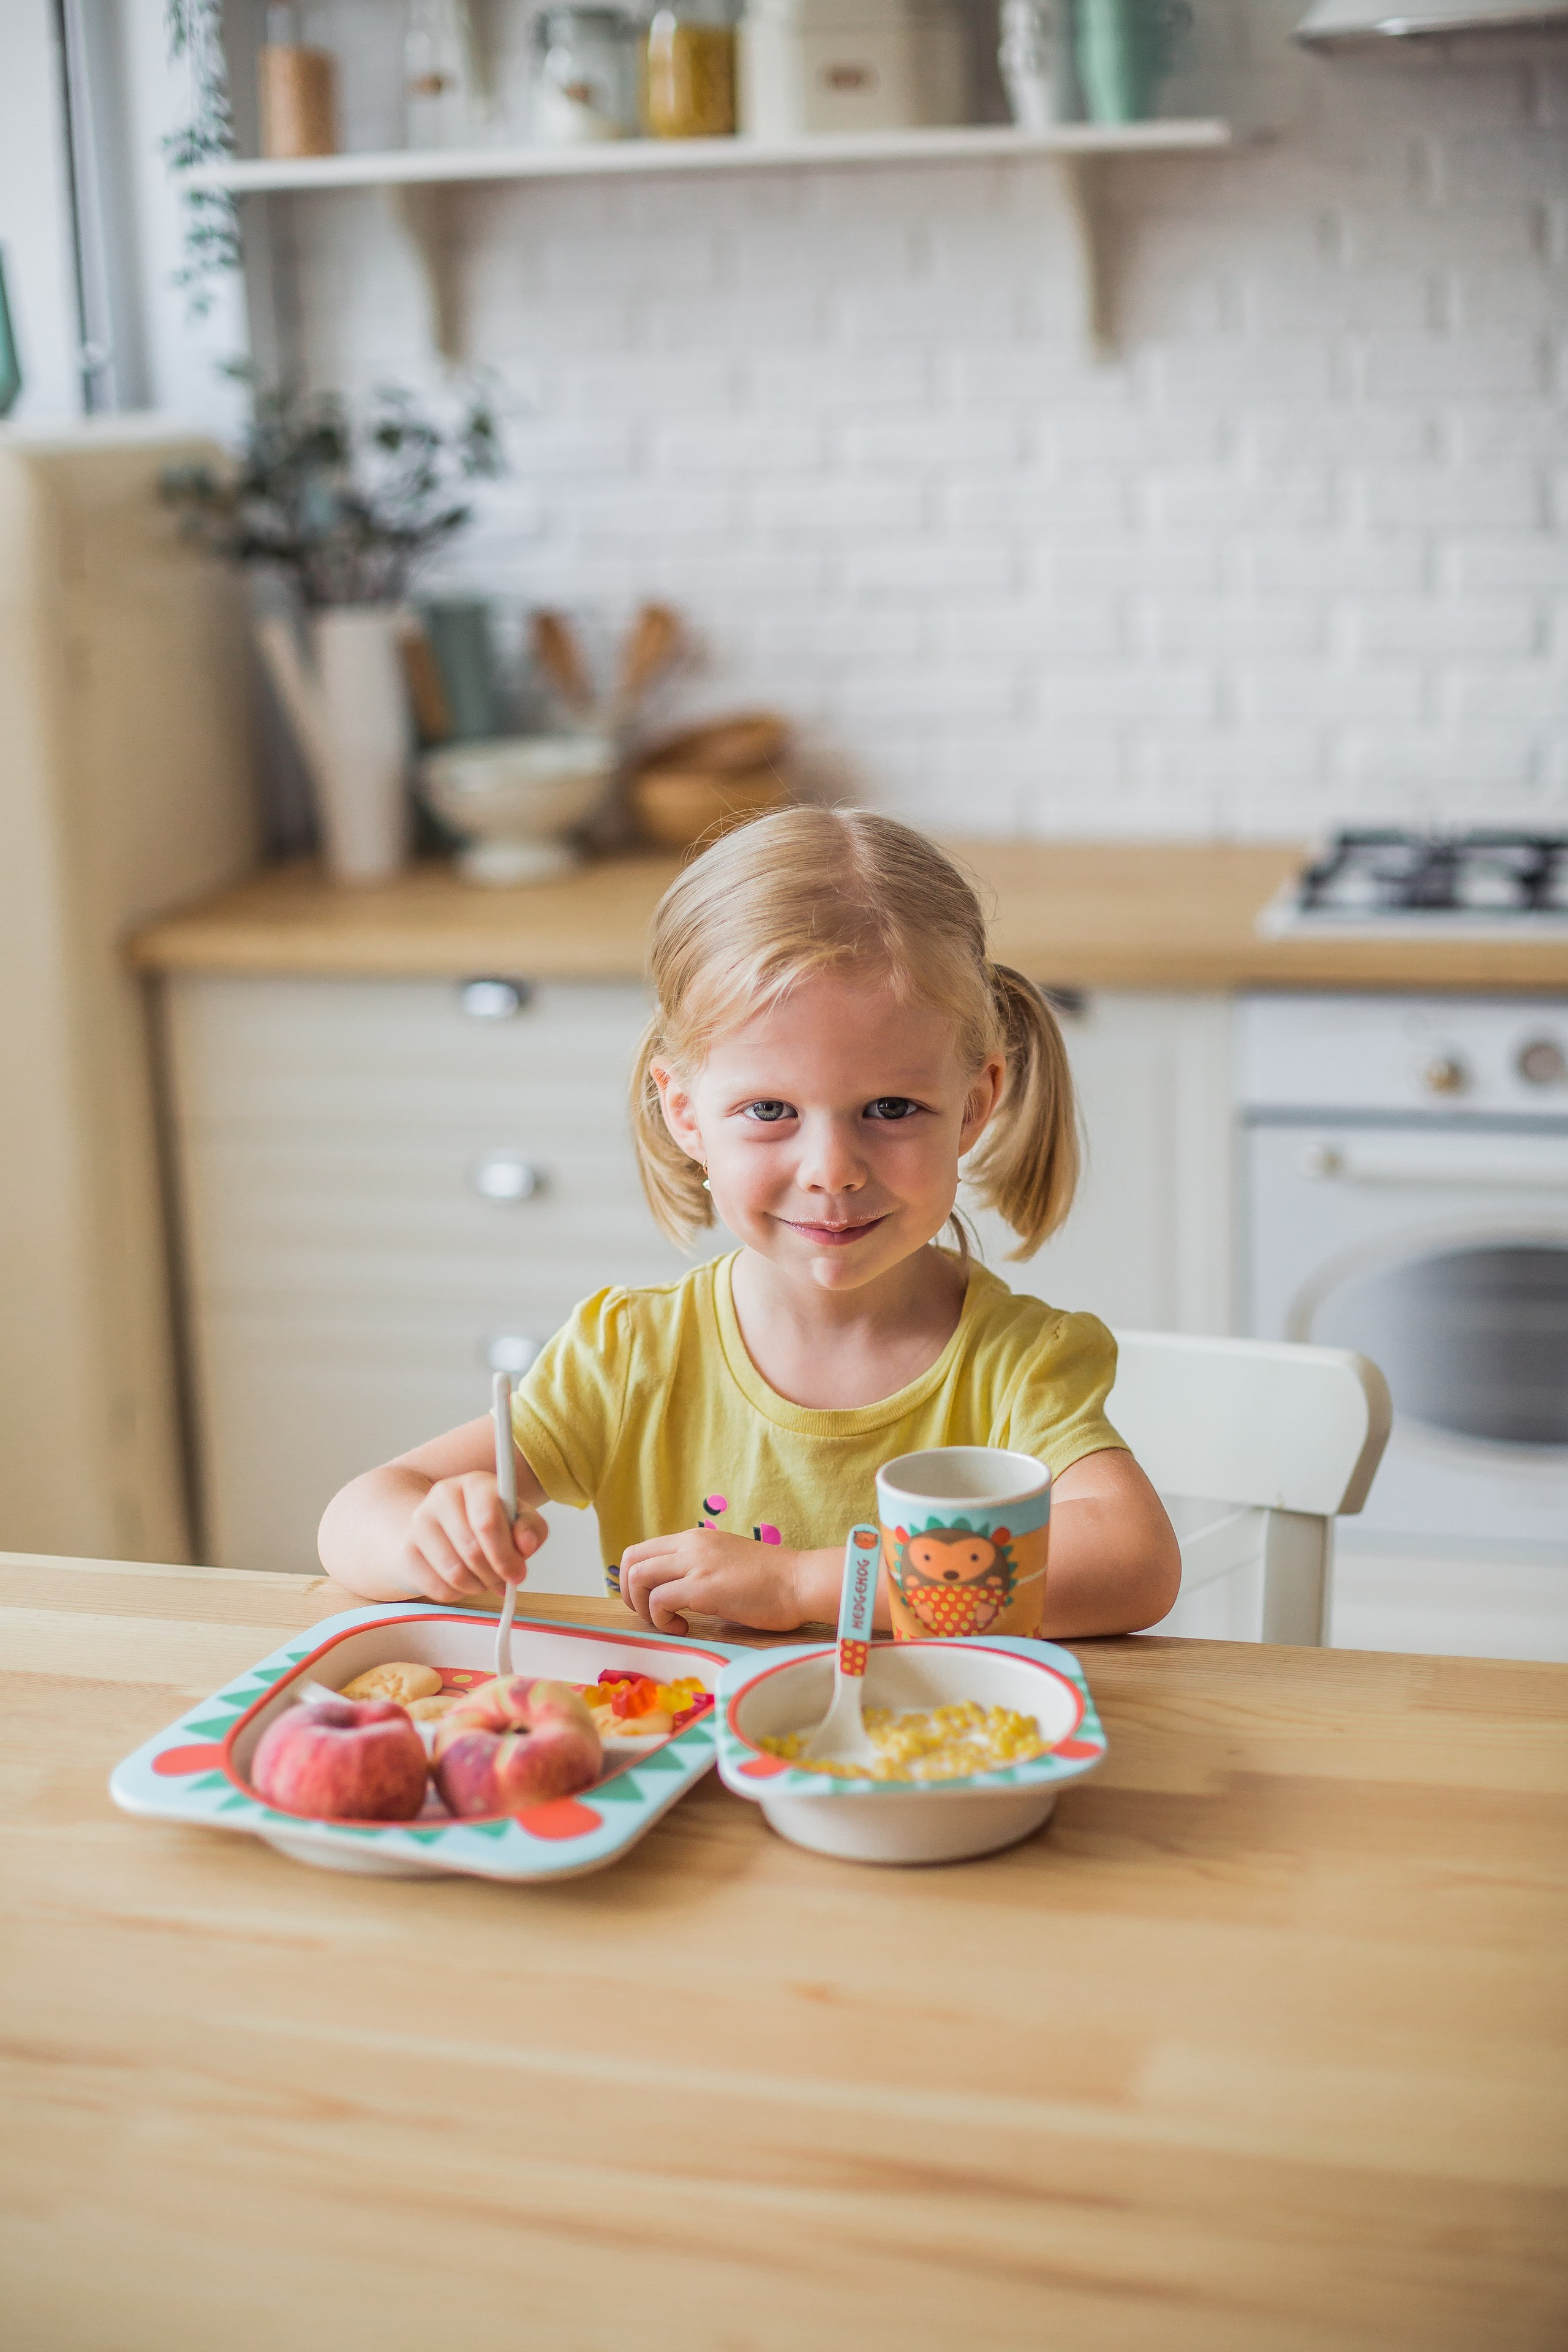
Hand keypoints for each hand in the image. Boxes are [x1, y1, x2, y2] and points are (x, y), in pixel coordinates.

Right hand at [400, 1473, 546, 1606]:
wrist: (442, 1528)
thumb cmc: (487, 1524)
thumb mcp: (518, 1519)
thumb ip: (531, 1528)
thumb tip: (526, 1544)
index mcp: (475, 1483)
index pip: (487, 1520)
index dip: (505, 1553)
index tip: (518, 1573)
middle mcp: (443, 1495)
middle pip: (472, 1550)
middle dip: (495, 1574)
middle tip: (504, 1581)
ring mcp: (420, 1521)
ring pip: (455, 1572)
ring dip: (477, 1586)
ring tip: (485, 1580)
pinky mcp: (407, 1550)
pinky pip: (438, 1587)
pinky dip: (457, 1594)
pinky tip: (464, 1582)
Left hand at [617, 1527, 807, 1635]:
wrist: (800, 1582)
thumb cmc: (772, 1580)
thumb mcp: (726, 1561)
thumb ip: (700, 1567)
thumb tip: (676, 1590)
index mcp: (695, 1538)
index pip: (642, 1549)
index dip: (633, 1579)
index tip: (647, 1601)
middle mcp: (690, 1544)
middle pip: (631, 1559)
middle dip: (628, 1591)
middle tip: (648, 1613)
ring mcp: (696, 1564)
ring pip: (639, 1577)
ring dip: (642, 1606)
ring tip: (667, 1622)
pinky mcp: (703, 1587)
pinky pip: (659, 1601)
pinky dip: (661, 1619)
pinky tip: (683, 1628)